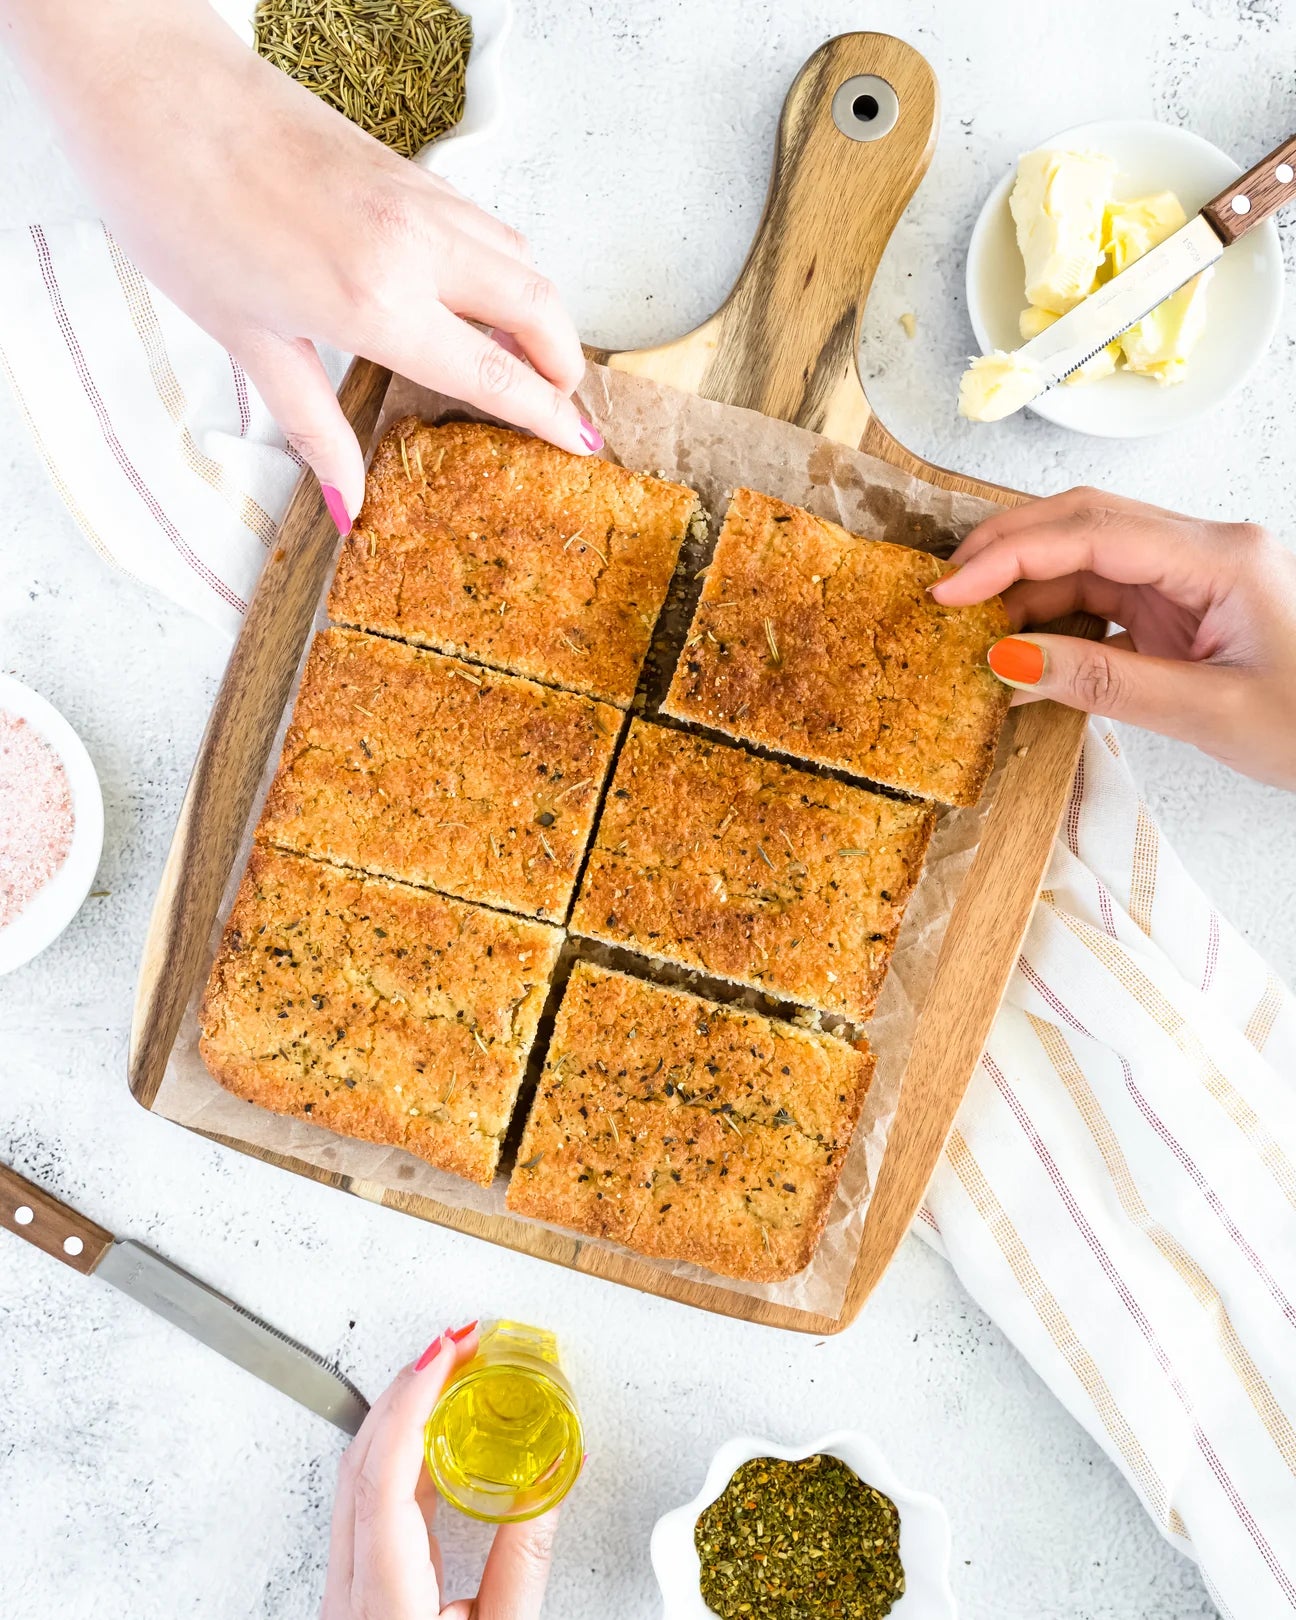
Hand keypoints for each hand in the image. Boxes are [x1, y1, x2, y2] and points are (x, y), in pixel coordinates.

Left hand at [1, 0, 595, 526]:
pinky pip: (483, 223)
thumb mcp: (248, 341)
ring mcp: (416, 197)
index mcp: (377, 302)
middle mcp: (415, 245)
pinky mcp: (404, 165)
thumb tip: (348, 500)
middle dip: (565, 362)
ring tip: (522, 355)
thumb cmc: (178, 211)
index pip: (496, 373)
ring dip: (539, 311)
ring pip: (519, 258)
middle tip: (561, 403)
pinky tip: (472, 291)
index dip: (548, 416)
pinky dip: (503, 266)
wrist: (148, 94)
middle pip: (539, 308)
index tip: (580, 445)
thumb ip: (314, 425)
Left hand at [322, 1325, 559, 1619]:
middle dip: (409, 1388)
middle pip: (359, 1462)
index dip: (414, 1402)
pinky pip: (364, 1502)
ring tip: (454, 1374)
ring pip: (355, 1476)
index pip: (384, 1478)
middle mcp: (347, 1594)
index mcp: (384, 1606)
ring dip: (403, 1414)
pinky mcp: (350, 1593)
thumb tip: (552, 1472)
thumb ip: (526, 1559)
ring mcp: (340, 1592)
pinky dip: (400, 1453)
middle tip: (462, 1342)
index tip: (451, 1352)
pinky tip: (436, 1437)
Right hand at [930, 487, 1295, 788]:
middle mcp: (1204, 550)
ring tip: (968, 629)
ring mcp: (1192, 577)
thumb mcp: (1209, 713)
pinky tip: (1019, 650)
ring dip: (1024, 589)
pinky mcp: (1183, 608)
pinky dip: (1055, 622)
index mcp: (1220, 557)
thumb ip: (1104, 683)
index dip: (1010, 556)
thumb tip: (1008, 662)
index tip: (949, 591)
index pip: (1093, 532)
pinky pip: (1104, 598)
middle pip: (1082, 523)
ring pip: (1087, 559)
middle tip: (941, 593)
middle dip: (1005, 552)